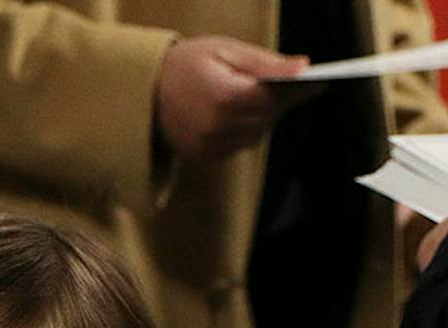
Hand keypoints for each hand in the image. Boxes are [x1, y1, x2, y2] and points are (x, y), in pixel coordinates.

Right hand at [155, 36, 308, 161]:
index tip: (294, 80)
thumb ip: (266, 62)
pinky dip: (240, 132)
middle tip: (270, 88)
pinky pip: (235, 147)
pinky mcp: (200, 156)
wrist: (143, 90)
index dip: (285, 89)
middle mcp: (216, 127)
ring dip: (258, 120)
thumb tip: (303, 67)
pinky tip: (231, 115)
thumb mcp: (226, 50)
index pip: (271, 99)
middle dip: (272, 104)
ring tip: (247, 100)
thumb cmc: (185, 64)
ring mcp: (206, 145)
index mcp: (224, 97)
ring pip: (253, 137)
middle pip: (264, 120)